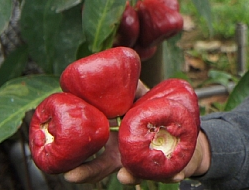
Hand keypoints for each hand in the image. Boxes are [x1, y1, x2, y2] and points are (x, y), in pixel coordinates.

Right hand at [62, 81, 214, 183]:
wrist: (186, 133)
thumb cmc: (157, 116)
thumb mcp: (143, 100)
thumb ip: (132, 88)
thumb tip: (117, 70)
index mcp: (112, 142)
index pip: (89, 151)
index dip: (75, 158)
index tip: (62, 162)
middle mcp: (123, 157)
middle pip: (100, 167)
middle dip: (86, 173)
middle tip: (71, 175)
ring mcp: (142, 164)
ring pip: (132, 174)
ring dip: (130, 177)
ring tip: (125, 177)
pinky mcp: (166, 168)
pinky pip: (169, 172)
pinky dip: (171, 174)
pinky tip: (176, 176)